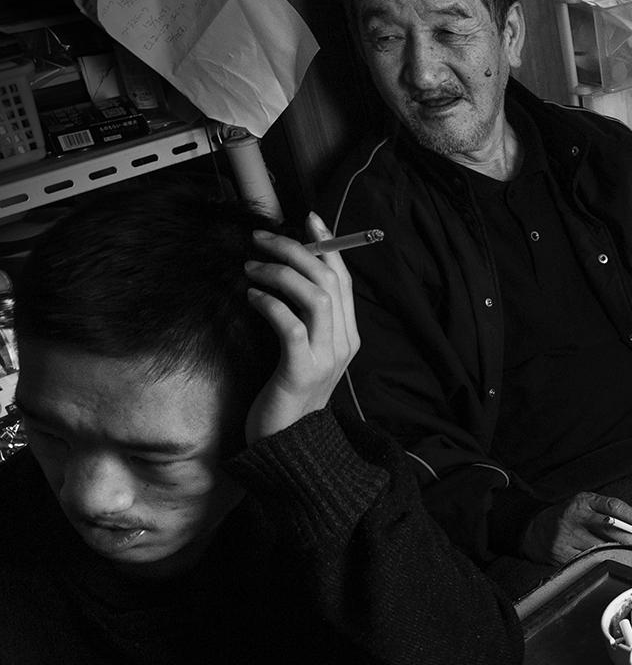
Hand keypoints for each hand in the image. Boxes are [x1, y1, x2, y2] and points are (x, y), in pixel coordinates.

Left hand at [243, 213, 360, 443]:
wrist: (288, 445)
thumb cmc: (287, 396)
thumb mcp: (301, 352)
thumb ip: (303, 319)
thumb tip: (284, 277)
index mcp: (347, 336)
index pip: (344, 279)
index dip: (329, 245)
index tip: (308, 219)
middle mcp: (343, 343)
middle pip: (329, 280)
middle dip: (295, 250)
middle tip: (261, 239)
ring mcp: (326, 357)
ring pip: (315, 296)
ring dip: (279, 273)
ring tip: (251, 268)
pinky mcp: (302, 369)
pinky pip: (290, 324)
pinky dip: (270, 304)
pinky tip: (251, 297)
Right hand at [520, 491, 631, 565]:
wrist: (535, 530)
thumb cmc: (568, 517)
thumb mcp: (586, 505)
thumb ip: (609, 513)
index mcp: (583, 501)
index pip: (614, 506)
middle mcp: (575, 517)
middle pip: (611, 528)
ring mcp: (568, 536)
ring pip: (602, 547)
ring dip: (621, 552)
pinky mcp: (562, 553)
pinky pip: (588, 560)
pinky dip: (603, 562)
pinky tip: (611, 562)